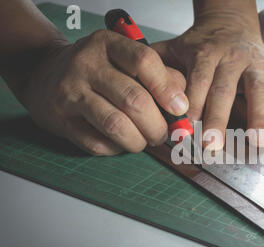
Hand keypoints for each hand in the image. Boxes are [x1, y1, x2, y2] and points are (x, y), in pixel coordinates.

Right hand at [21, 30, 187, 154]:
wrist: (45, 75)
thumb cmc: (97, 70)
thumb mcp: (125, 60)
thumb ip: (159, 74)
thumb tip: (183, 103)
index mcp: (108, 45)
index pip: (144, 61)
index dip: (167, 88)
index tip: (180, 108)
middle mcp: (87, 65)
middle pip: (134, 100)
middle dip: (157, 125)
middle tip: (162, 134)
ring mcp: (71, 93)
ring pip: (116, 125)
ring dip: (139, 141)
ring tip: (145, 141)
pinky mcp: (61, 120)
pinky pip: (97, 144)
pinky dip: (116, 149)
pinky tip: (120, 143)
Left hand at [151, 9, 263, 149]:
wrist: (230, 22)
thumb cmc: (200, 44)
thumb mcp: (175, 48)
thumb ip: (157, 67)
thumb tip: (137, 92)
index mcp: (204, 53)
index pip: (197, 81)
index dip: (191, 104)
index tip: (183, 130)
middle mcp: (231, 58)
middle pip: (225, 89)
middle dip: (219, 118)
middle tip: (212, 145)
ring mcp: (256, 63)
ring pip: (258, 90)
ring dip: (259, 116)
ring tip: (258, 142)